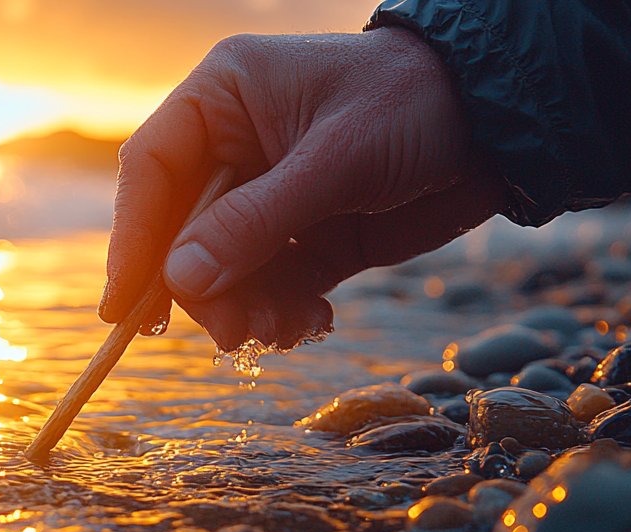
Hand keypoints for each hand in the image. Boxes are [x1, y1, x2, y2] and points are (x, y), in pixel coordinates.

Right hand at [101, 27, 506, 351]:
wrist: (507, 126)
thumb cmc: (416, 107)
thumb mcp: (335, 162)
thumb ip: (254, 223)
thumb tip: (177, 281)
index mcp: (225, 99)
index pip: (151, 171)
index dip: (132, 240)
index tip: (123, 307)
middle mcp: (237, 146)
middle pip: (182, 233)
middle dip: (203, 290)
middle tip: (232, 334)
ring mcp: (272, 195)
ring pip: (225, 270)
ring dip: (245, 310)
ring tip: (281, 331)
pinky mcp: (308, 236)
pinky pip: (270, 286)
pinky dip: (282, 312)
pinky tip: (312, 319)